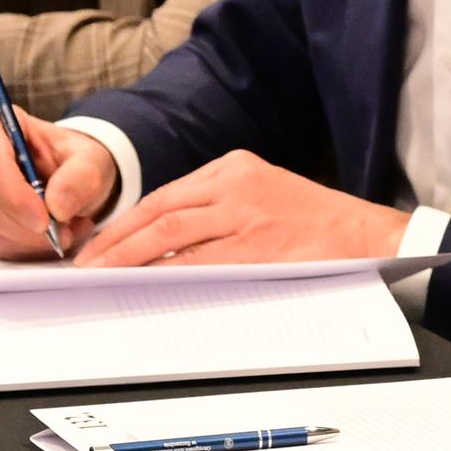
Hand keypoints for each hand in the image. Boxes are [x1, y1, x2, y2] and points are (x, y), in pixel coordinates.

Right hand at [0, 101, 120, 257]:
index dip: (14, 195)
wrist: (68, 178)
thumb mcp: (90, 160)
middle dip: (21, 225)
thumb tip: (58, 205)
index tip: (45, 220)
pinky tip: (45, 239)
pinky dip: (20, 248)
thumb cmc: (73, 161)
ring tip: (63, 233)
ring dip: (25, 239)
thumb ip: (80, 177)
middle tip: (62, 233)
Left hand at [86, 150, 405, 265]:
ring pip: (170, 232)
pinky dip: (165, 272)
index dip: (125, 222)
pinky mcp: (257, 245)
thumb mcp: (263, 194)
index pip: (165, 195)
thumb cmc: (315, 222)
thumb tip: (160, 246)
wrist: (365, 234)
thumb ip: (217, 209)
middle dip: (115, 240)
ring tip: (102, 275)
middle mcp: (235, 183)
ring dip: (129, 257)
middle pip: (159, 210)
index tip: (98, 245)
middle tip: (85, 264)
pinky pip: (198, 261)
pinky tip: (144, 284)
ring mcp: (245, 213)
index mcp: (235, 166)